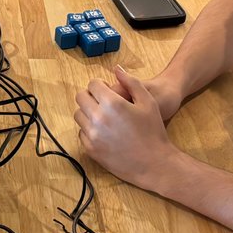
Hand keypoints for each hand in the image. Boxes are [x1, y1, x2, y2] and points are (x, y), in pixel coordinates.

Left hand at [73, 66, 180, 191]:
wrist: (154, 163)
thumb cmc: (153, 131)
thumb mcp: (148, 102)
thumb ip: (131, 82)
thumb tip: (116, 69)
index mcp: (112, 103)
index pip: (92, 84)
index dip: (100, 85)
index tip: (107, 90)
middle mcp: (98, 118)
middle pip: (81, 97)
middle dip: (91, 96)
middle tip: (103, 101)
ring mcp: (92, 135)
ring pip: (78, 114)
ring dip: (88, 112)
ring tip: (103, 116)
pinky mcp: (90, 149)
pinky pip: (81, 132)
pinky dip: (89, 129)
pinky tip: (103, 131)